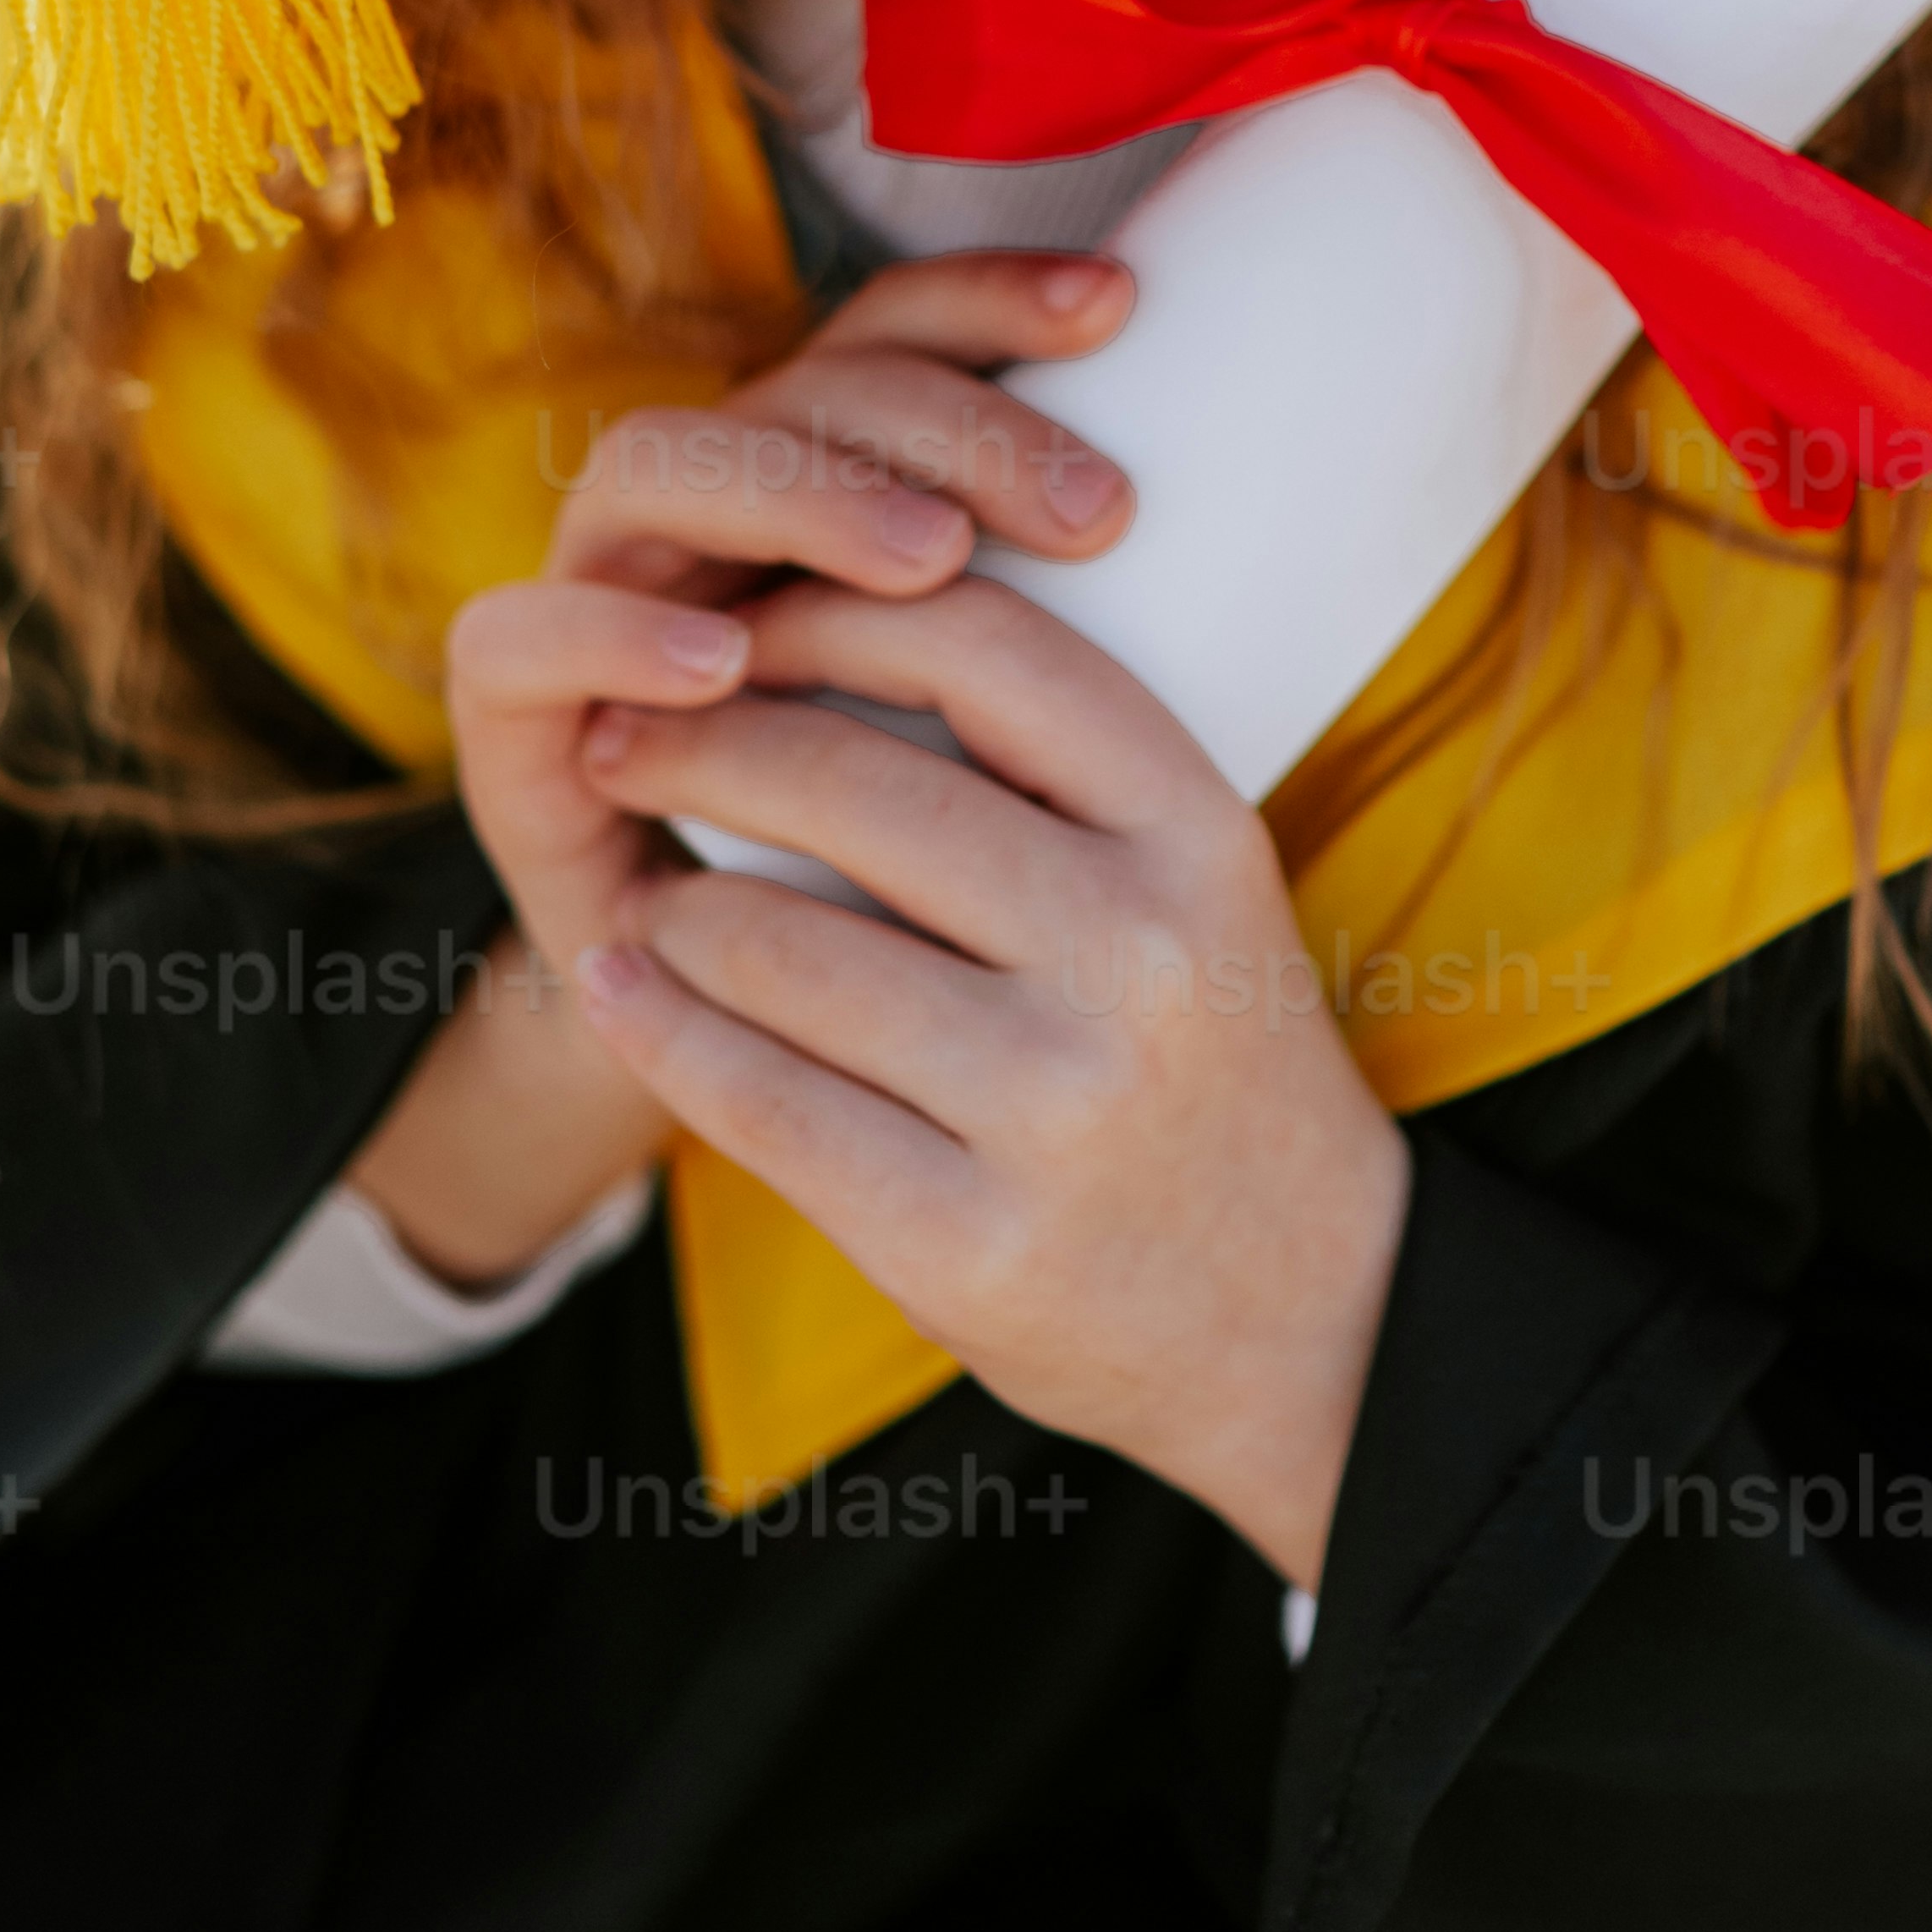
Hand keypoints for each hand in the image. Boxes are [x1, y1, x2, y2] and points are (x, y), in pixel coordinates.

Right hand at [383, 256, 1143, 1286]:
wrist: (789, 1086)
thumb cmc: (943, 913)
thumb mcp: (1030, 765)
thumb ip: (1075, 647)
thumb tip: (1264, 521)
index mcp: (823, 495)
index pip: (892, 334)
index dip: (990, 298)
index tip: (1125, 305)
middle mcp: (703, 521)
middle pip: (794, 386)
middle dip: (939, 419)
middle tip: (1084, 507)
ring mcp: (595, 605)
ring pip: (649, 463)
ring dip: (792, 496)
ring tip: (926, 558)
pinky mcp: (511, 726)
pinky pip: (516, 639)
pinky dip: (613, 632)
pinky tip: (719, 660)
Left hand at [562, 569, 1409, 1592]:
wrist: (1315, 1317)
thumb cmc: (1211, 1064)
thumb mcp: (1198, 892)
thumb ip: (1055, 780)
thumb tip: (807, 634)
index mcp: (1201, 839)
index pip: (987, 651)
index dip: (830, 615)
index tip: (735, 628)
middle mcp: (1138, 961)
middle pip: (858, 789)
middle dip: (701, 748)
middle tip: (623, 745)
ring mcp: (1054, 1113)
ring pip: (780, 951)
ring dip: (674, 909)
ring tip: (645, 894)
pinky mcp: (966, 1249)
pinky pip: (757, 1104)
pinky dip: (658, 1030)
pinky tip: (617, 989)